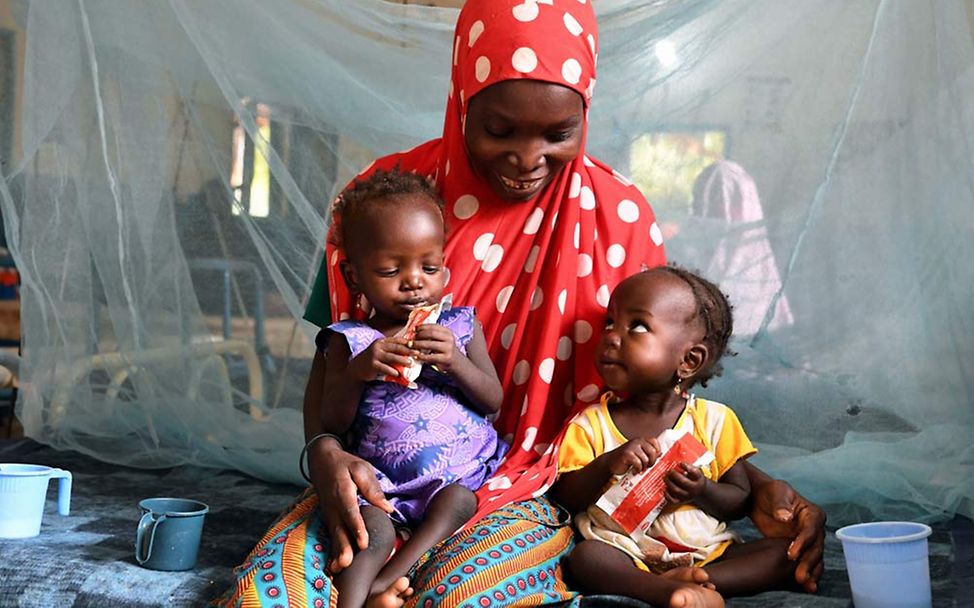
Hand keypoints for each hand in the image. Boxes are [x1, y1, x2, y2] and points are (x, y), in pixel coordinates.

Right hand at [308, 440, 392, 572]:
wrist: (320, 460)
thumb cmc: (344, 464)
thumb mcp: (360, 468)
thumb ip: (372, 488)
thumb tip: (388, 509)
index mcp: (342, 492)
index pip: (350, 513)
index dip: (357, 529)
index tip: (364, 543)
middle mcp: (333, 506)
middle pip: (339, 529)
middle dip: (343, 547)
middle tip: (347, 564)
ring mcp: (329, 513)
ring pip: (334, 535)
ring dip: (336, 552)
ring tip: (340, 568)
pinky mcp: (328, 518)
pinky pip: (331, 536)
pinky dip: (332, 550)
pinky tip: (335, 566)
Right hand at [348, 337, 413, 381]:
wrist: (357, 368)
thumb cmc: (373, 360)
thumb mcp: (381, 352)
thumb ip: (392, 350)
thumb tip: (410, 351)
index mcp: (382, 342)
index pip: (397, 340)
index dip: (408, 343)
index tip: (418, 346)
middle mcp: (378, 346)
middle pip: (396, 348)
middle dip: (408, 351)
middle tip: (418, 354)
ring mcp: (374, 355)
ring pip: (391, 357)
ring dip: (402, 360)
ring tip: (411, 363)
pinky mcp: (372, 365)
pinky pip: (384, 368)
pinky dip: (392, 371)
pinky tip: (398, 374)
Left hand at [410, 324, 458, 372]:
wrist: (456, 363)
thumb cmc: (444, 350)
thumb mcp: (441, 340)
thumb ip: (431, 335)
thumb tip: (414, 331)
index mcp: (447, 332)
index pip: (433, 326)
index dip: (422, 327)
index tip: (414, 330)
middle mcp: (449, 338)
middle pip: (431, 333)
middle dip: (419, 335)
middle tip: (411, 339)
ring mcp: (448, 348)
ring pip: (430, 344)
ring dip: (418, 345)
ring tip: (411, 346)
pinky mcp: (446, 358)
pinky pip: (430, 356)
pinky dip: (421, 356)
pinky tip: (416, 356)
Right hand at [606, 437, 660, 475]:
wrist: (610, 463)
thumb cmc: (626, 460)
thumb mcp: (638, 454)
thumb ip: (648, 452)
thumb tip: (661, 454)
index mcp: (641, 440)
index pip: (654, 441)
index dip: (657, 451)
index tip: (654, 458)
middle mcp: (637, 441)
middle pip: (652, 451)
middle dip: (652, 462)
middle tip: (647, 466)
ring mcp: (631, 447)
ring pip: (645, 459)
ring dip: (643, 467)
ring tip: (639, 469)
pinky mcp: (626, 454)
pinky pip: (638, 463)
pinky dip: (637, 469)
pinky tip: (634, 471)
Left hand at [663, 462, 706, 504]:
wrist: (699, 492)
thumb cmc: (695, 480)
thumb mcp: (697, 472)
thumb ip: (690, 467)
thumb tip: (680, 463)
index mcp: (699, 481)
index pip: (694, 473)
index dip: (687, 467)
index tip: (680, 463)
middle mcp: (693, 490)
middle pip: (683, 482)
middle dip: (674, 475)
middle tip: (669, 470)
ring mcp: (687, 497)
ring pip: (676, 490)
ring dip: (669, 482)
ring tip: (665, 477)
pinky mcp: (681, 501)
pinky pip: (673, 500)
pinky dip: (667, 495)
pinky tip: (664, 488)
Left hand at [751, 478, 825, 592]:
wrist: (759, 498)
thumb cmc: (769, 491)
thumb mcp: (776, 492)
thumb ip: (781, 504)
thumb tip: (787, 517)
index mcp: (813, 513)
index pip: (811, 530)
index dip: (803, 543)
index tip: (791, 554)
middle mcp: (815, 528)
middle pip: (815, 548)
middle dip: (808, 562)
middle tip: (799, 577)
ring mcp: (808, 540)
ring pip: (814, 558)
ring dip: (810, 571)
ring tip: (805, 584)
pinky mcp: (800, 548)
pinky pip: (806, 562)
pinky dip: (807, 572)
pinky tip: (805, 585)